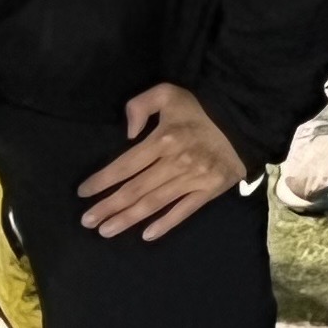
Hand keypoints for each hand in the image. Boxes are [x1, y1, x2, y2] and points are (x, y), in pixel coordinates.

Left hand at [78, 83, 245, 238]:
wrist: (244, 119)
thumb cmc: (201, 108)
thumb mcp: (168, 93)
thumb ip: (141, 105)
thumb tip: (127, 133)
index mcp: (164, 139)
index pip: (125, 165)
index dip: (102, 180)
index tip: (83, 192)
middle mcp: (176, 162)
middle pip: (135, 189)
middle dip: (108, 206)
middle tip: (87, 221)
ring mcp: (194, 179)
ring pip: (154, 203)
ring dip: (127, 219)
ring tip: (106, 231)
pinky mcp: (210, 189)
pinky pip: (184, 211)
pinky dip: (165, 224)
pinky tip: (147, 235)